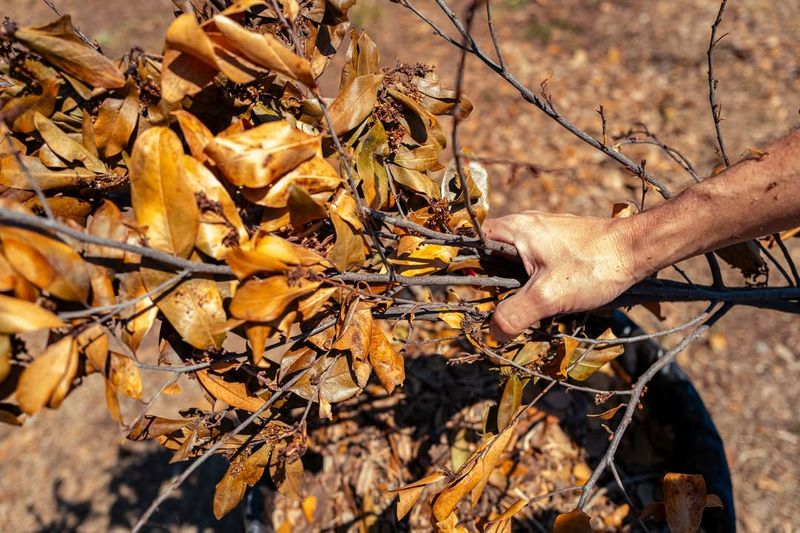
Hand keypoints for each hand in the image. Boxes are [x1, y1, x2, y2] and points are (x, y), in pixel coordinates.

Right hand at [482, 211, 642, 341]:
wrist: (639, 250)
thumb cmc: (594, 266)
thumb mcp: (548, 296)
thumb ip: (514, 315)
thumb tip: (493, 333)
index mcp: (514, 228)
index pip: (473, 245)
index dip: (467, 270)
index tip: (471, 297)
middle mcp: (525, 226)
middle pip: (493, 258)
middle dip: (496, 286)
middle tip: (503, 312)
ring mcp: (544, 235)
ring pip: (516, 264)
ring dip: (519, 288)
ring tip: (530, 310)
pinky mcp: (560, 246)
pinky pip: (535, 266)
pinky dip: (537, 285)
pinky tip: (550, 302)